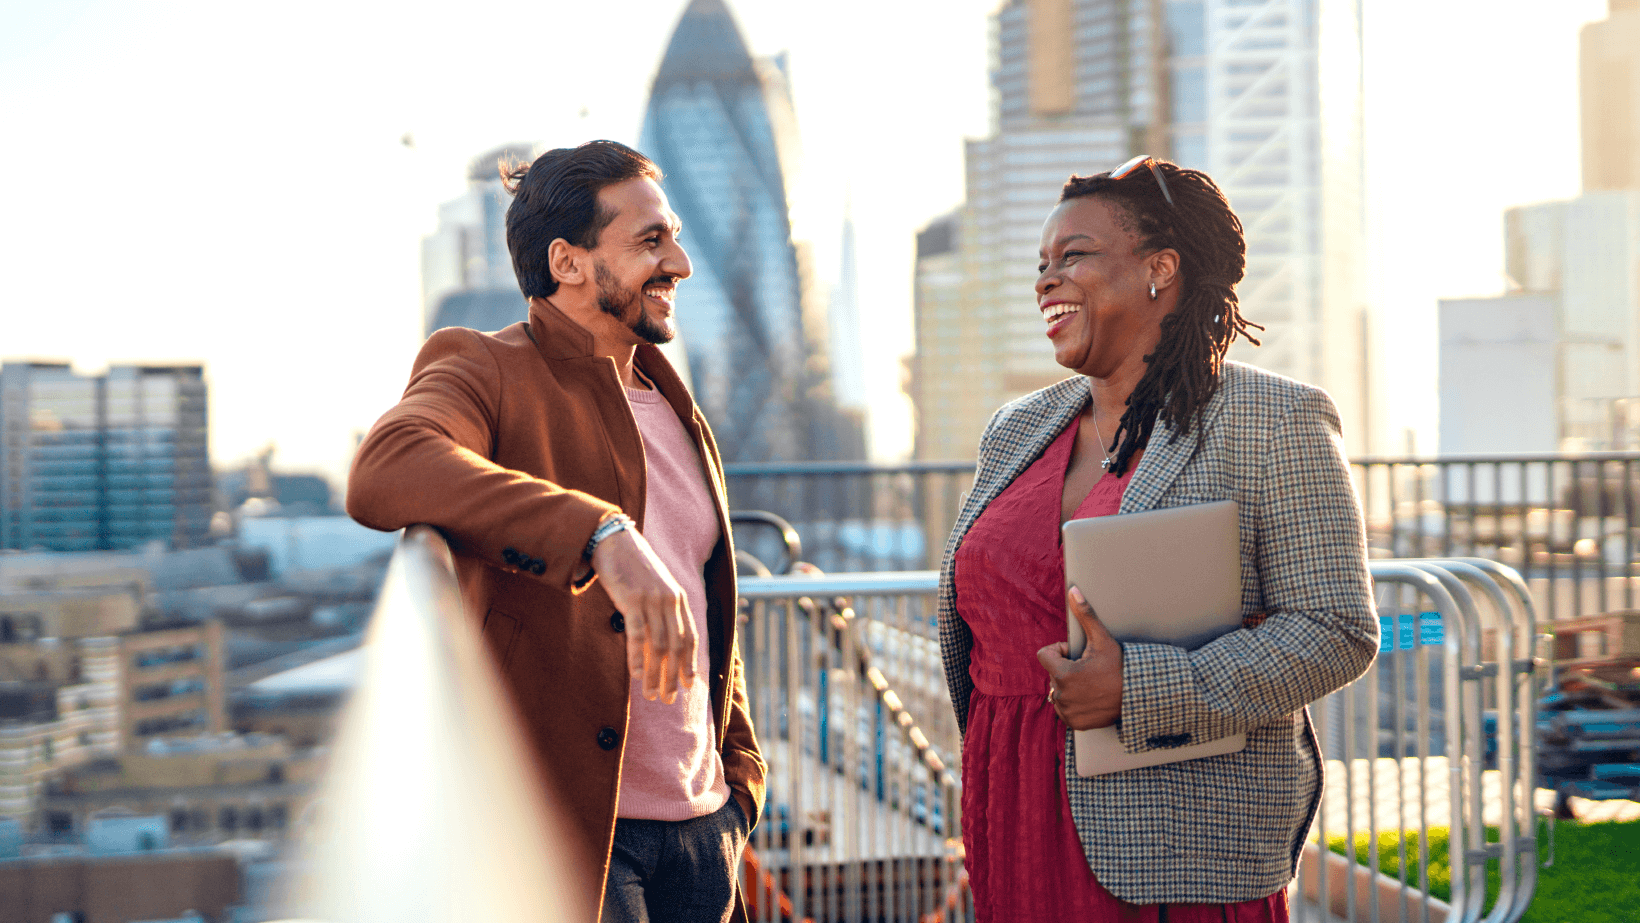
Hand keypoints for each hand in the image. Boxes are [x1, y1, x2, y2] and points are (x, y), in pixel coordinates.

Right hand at [590, 528, 697, 703]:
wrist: (613, 539)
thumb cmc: (631, 565)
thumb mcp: (654, 586)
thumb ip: (661, 608)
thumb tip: (661, 637)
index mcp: (678, 598)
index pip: (690, 637)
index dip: (690, 663)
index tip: (689, 685)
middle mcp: (670, 600)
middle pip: (677, 647)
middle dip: (675, 676)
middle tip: (670, 699)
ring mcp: (652, 600)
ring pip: (659, 646)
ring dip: (657, 675)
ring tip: (652, 695)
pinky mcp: (632, 600)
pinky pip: (638, 636)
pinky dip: (638, 659)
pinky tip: (638, 677)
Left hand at [1036, 586, 1122, 729]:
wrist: (1139, 695)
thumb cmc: (1121, 667)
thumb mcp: (1102, 639)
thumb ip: (1085, 615)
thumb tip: (1073, 591)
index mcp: (1063, 673)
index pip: (1044, 655)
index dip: (1059, 651)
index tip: (1076, 654)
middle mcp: (1061, 695)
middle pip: (1052, 673)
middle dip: (1066, 669)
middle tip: (1089, 670)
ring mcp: (1067, 711)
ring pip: (1057, 691)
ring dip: (1068, 686)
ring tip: (1091, 684)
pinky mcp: (1074, 723)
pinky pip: (1064, 709)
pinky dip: (1073, 703)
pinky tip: (1090, 698)